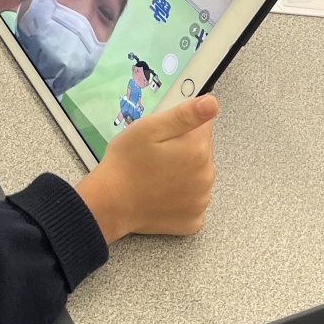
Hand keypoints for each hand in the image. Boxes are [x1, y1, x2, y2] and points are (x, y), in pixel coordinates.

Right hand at [75, 94, 218, 242]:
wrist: (110, 203)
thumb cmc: (126, 163)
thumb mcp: (150, 128)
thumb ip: (184, 114)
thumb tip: (213, 103)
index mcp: (198, 148)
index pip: (204, 125)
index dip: (182, 126)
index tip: (163, 135)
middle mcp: (206, 175)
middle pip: (203, 150)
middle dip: (183, 149)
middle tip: (155, 155)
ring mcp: (202, 200)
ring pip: (199, 175)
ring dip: (184, 172)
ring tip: (157, 175)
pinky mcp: (194, 219)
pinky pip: (194, 200)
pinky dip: (182, 196)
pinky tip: (162, 194)